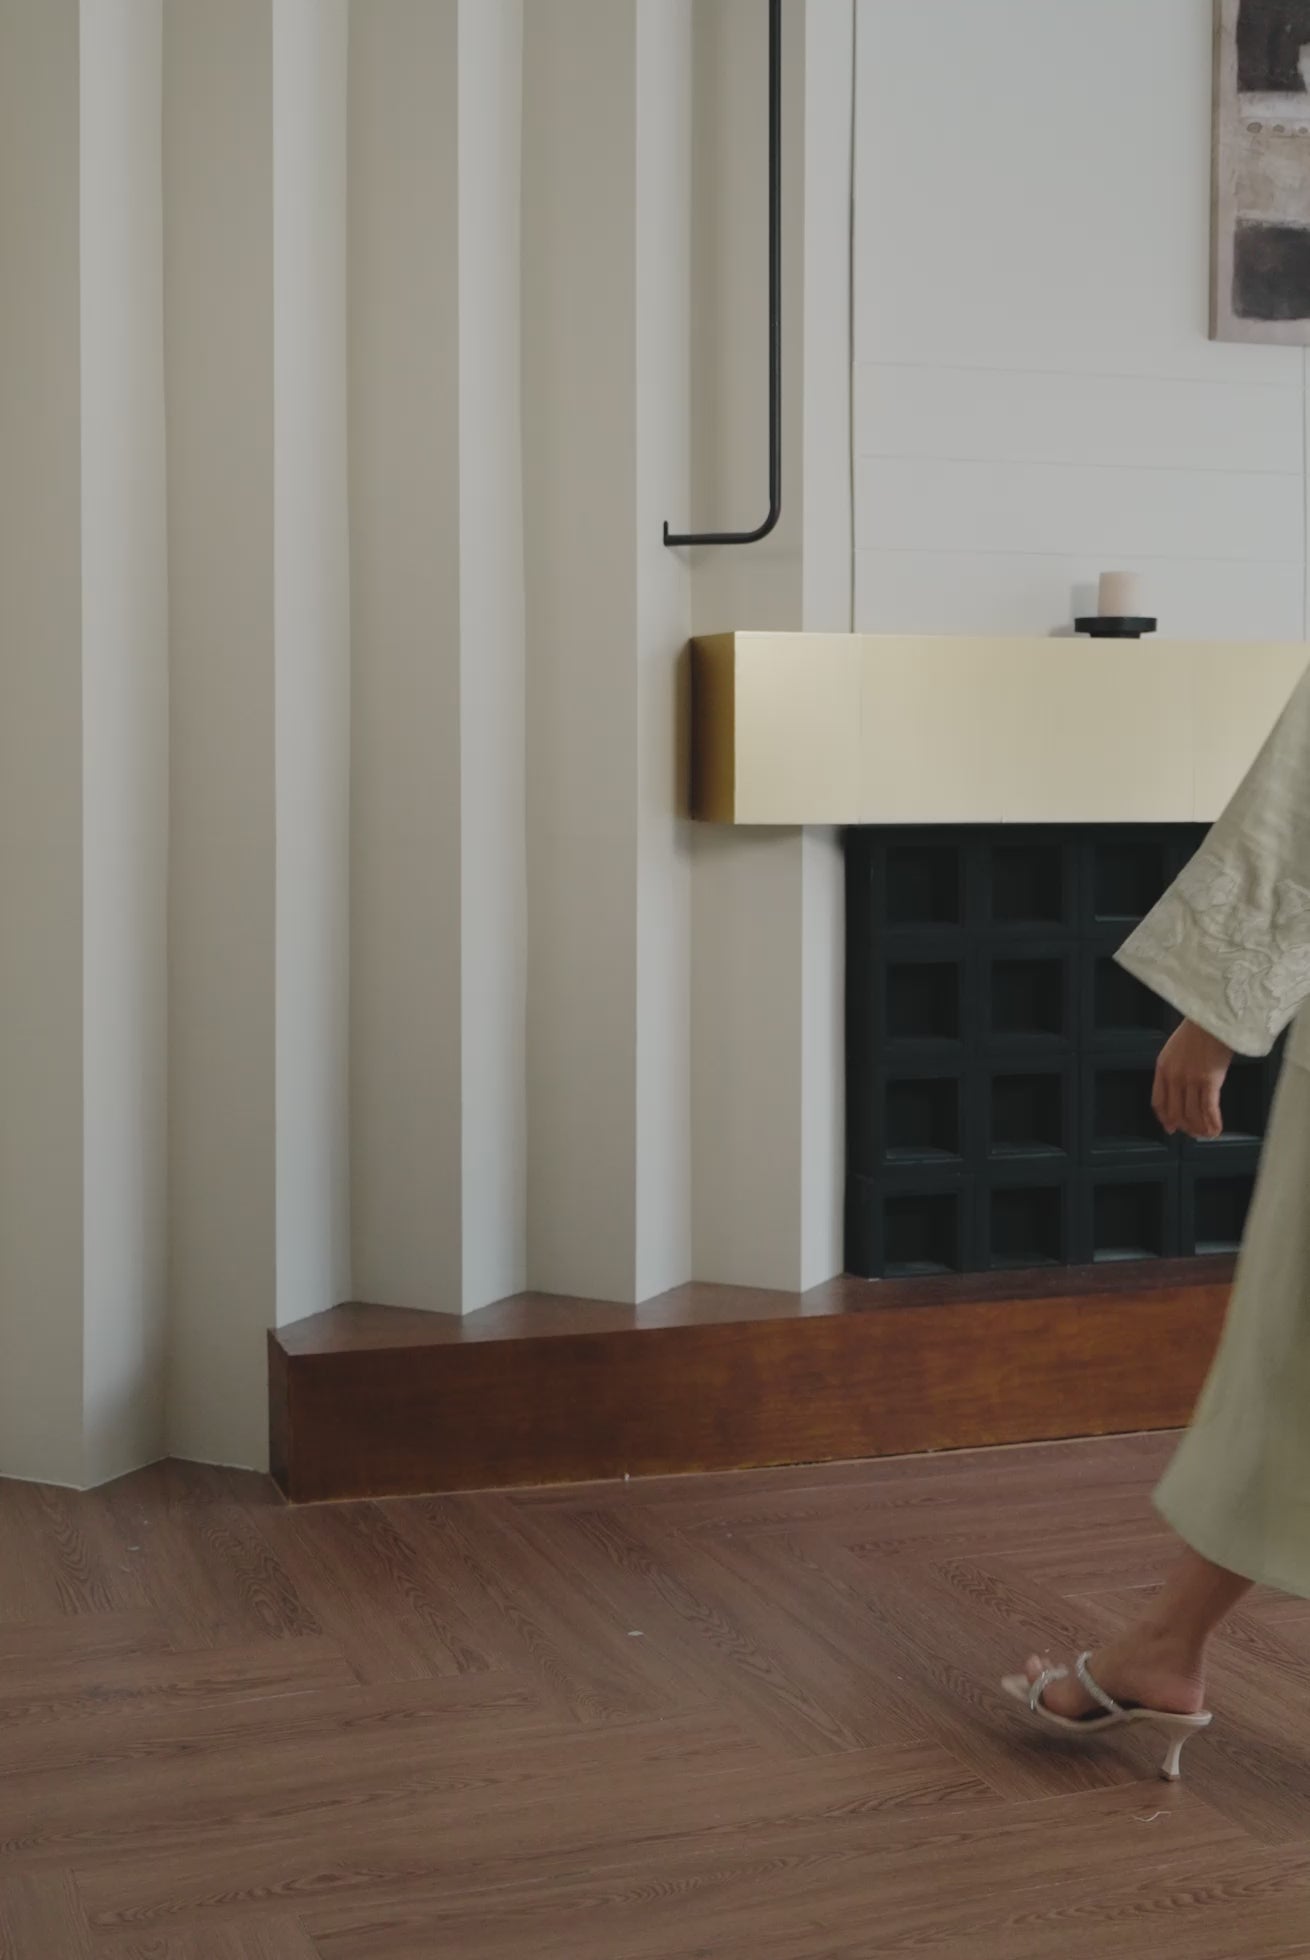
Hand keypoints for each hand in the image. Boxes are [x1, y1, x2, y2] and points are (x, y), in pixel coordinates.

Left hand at [1152, 1020, 1232, 1140]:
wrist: (1214, 1015)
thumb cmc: (1200, 1028)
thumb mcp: (1176, 1048)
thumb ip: (1174, 1068)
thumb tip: (1179, 1090)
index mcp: (1163, 1067)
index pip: (1158, 1102)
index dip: (1165, 1118)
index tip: (1170, 1127)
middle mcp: (1174, 1076)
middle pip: (1175, 1112)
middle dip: (1185, 1127)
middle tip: (1193, 1133)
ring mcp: (1191, 1079)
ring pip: (1192, 1115)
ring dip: (1200, 1129)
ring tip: (1207, 1133)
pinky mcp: (1210, 1080)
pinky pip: (1209, 1110)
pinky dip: (1213, 1123)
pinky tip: (1217, 1130)